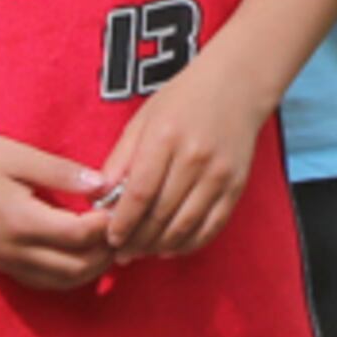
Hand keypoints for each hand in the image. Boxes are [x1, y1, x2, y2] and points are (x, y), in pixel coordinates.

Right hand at [0, 133, 118, 290]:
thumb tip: (101, 184)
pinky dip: (68, 273)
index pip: (80, 236)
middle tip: (124, 226)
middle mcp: (14, 250)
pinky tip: (79, 252)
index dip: (107, 224)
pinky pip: (43, 281)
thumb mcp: (19, 155)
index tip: (122, 203)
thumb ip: (62, 173)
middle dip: (107, 251)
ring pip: (62, 281)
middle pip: (77, 268)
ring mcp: (6, 261)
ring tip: (108, 240)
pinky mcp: (0, 263)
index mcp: (21, 221)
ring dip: (91, 267)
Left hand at [98, 60, 269, 259]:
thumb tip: (99, 198)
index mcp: (166, 137)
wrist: (237, 84)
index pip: (140, 193)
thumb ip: (121, 159)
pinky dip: (189, 244)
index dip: (122, 222)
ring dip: (159, 246)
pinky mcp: (236, 186)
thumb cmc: (183, 99)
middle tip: (121, 253)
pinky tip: (171, 247)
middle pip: (161, 215)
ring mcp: (219, 174)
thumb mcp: (143, 119)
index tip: (110, 237)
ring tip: (142, 252)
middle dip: (137, 240)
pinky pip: (211, 227)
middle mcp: (195, 157)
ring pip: (185, 226)